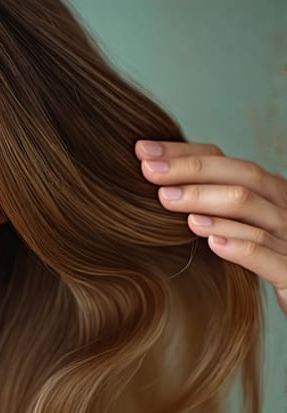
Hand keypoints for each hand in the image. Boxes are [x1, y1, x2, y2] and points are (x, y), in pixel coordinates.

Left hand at [136, 140, 286, 314]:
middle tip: (149, 171)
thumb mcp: (241, 226)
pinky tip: (211, 244)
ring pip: (250, 209)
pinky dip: (240, 246)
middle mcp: (282, 207)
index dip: (184, 153)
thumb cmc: (265, 258)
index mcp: (267, 192)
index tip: (143, 151)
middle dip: (191, 170)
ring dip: (206, 200)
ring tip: (168, 199)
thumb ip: (210, 206)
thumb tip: (156, 187)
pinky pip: (266, 252)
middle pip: (240, 177)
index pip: (224, 161)